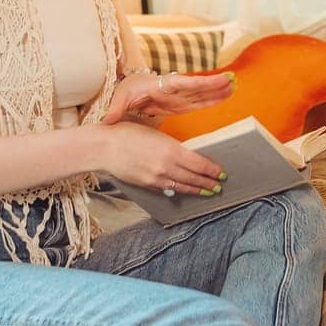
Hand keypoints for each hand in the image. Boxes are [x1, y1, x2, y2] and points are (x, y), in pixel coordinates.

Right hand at [100, 122, 224, 195]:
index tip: (221, 173)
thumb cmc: (127, 133)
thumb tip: (187, 155)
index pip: (199, 164)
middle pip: (194, 178)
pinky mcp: (147, 185)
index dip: (212, 171)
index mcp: (171, 150)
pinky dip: (178, 191)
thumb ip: (173, 147)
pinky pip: (167, 190)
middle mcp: (166, 167)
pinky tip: (183, 191)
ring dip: (197, 190)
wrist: (104, 147)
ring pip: (182, 187)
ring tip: (208, 192)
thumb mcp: (155, 134)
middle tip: (219, 186)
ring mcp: (156, 178)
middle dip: (208, 183)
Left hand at [101, 70, 235, 123]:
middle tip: (232, 80)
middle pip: (196, 87)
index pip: (183, 84)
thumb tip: (107, 119)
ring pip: (201, 93)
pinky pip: (199, 100)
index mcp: (161, 86)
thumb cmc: (123, 91)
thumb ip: (115, 108)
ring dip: (216, 90)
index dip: (200, 82)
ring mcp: (178, 96)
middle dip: (213, 84)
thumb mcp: (117, 99)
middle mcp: (172, 89)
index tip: (215, 79)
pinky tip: (225, 95)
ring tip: (234, 86)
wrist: (125, 89)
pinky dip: (212, 98)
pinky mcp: (179, 103)